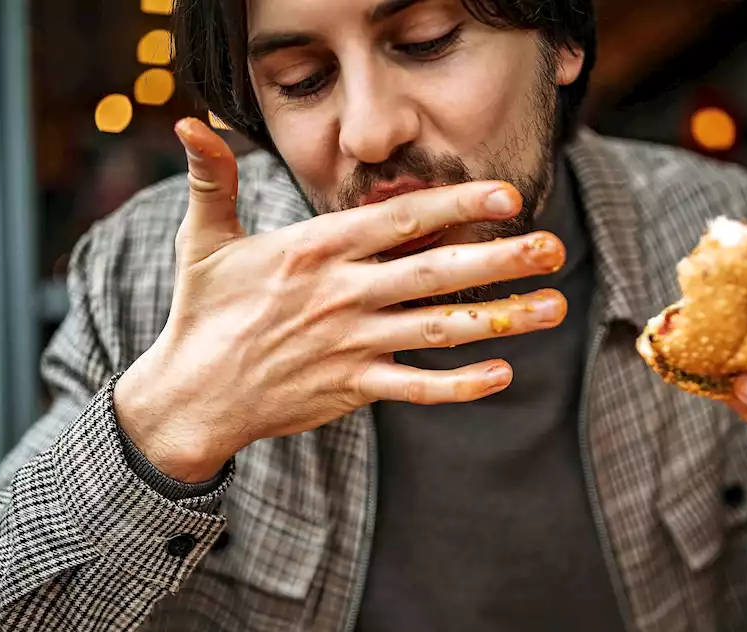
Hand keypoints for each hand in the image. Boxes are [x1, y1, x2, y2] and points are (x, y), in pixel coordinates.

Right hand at [115, 118, 567, 481]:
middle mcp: (341, 294)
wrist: (192, 394)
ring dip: (501, 318)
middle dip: (500, 258)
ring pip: (439, 329)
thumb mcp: (203, 237)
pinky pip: (417, 388)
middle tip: (553, 248)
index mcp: (315, 249)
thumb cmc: (203, 311)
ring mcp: (351, 344)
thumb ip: (212, 177)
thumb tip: (192, 122)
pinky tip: (504, 374)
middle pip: (435, 270)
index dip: (455, 204)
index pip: (399, 218)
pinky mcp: (352, 388)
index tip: (506, 195)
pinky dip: (459, 386)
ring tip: (554, 306)